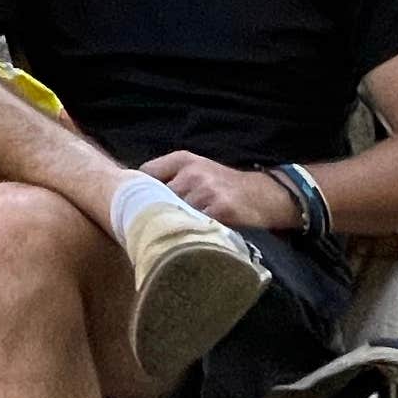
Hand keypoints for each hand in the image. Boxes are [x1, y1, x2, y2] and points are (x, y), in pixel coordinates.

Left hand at [142, 149, 294, 233]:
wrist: (263, 195)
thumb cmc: (224, 186)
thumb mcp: (198, 170)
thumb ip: (170, 178)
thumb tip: (135, 194)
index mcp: (182, 159)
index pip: (146, 173)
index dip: (140, 192)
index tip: (136, 205)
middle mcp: (192, 172)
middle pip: (156, 197)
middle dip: (153, 211)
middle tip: (152, 225)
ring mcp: (206, 190)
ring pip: (173, 213)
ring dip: (170, 225)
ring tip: (171, 234)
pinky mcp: (219, 209)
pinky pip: (193, 225)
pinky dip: (188, 233)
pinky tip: (188, 238)